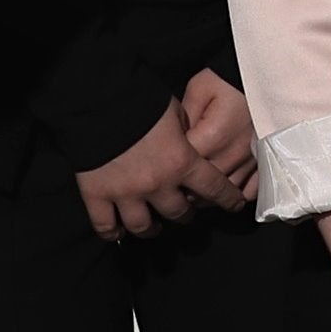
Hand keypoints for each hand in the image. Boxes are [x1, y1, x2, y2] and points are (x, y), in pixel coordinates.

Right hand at [74, 99, 249, 239]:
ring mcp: (126, 193)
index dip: (227, 199)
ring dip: (152, 229)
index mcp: (181, 161)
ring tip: (153, 227)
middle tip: (184, 211)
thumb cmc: (141, 99)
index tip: (233, 205)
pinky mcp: (97, 195)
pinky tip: (118, 232)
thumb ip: (185, 132)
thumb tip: (187, 142)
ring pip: (143, 226)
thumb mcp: (175, 110)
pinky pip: (106, 225)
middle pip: (178, 212)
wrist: (100, 99)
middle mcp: (157, 183)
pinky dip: (112, 232)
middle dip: (185, 213)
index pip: (214, 188)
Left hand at [178, 69, 258, 194]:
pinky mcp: (264, 161)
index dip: (170, 170)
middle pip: (204, 189)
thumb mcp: (198, 89)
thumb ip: (182, 119)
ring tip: (197, 188)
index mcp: (213, 138)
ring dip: (210, 196)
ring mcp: (252, 161)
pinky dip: (236, 194)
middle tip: (174, 182)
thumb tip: (172, 143)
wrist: (267, 72)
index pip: (184, 169)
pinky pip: (251, 191)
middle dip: (186, 189)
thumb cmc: (230, 79)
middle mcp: (234, 155)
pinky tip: (225, 189)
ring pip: (226, 194)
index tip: (162, 166)